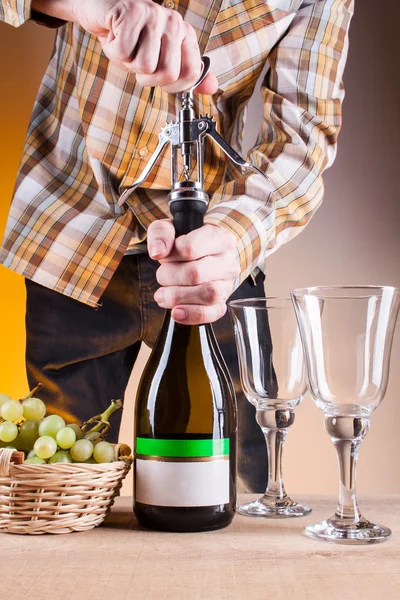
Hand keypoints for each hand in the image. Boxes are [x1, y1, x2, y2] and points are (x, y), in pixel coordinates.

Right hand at [71, 0, 217, 93]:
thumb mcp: (161, 57)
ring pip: (144, 66)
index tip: (159, 78)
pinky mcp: (132, 12)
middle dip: (145, 77)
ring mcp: (155, 16)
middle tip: (137, 58)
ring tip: (126, 44)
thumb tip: (211, 88)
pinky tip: (115, 35)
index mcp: (185, 34)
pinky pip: (124, 54)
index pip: (191, 74)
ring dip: (127, 63)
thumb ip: (186, 73)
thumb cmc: (130, 35)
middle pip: (167, 74)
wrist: (100, 8)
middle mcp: (174, 23)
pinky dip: (113, 51)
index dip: (173, 86)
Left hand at [147, 220, 239, 323]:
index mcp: (219, 238)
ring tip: (163, 295)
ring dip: (178, 296)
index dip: (170, 255)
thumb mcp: (171, 228)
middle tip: (162, 275)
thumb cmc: (188, 241)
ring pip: (208, 294)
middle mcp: (227, 261)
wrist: (205, 255)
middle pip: (196, 273)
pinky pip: (212, 313)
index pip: (189, 248)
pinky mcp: (221, 303)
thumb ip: (161, 233)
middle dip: (169, 277)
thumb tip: (157, 252)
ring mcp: (226, 284)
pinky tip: (176, 312)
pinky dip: (192, 315)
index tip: (164, 256)